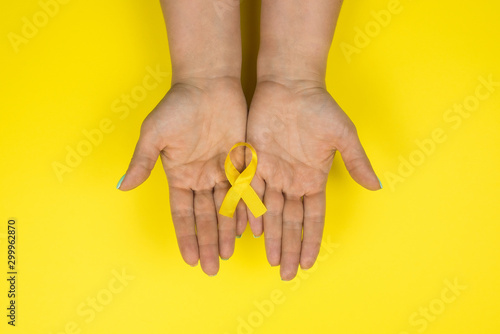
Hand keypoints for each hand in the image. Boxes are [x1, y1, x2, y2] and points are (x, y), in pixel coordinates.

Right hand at [118, 77, 247, 275]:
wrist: (208, 83)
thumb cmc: (178, 106)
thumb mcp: (155, 134)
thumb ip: (142, 161)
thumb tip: (122, 186)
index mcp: (180, 175)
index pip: (183, 213)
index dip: (187, 236)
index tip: (190, 259)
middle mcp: (201, 177)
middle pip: (206, 216)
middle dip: (208, 242)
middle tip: (214, 267)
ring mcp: (222, 171)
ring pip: (226, 208)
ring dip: (227, 231)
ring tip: (230, 254)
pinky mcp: (242, 162)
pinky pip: (246, 191)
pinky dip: (248, 209)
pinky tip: (250, 229)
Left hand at [246, 80, 380, 279]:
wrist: (290, 85)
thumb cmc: (319, 108)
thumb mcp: (343, 135)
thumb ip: (355, 161)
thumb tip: (376, 187)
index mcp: (312, 178)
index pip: (312, 218)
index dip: (310, 240)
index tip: (308, 263)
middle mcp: (292, 180)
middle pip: (290, 222)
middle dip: (289, 248)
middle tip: (285, 273)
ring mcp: (272, 173)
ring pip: (270, 213)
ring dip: (270, 237)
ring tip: (270, 260)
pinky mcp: (253, 162)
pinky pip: (250, 192)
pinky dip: (250, 212)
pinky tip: (250, 232)